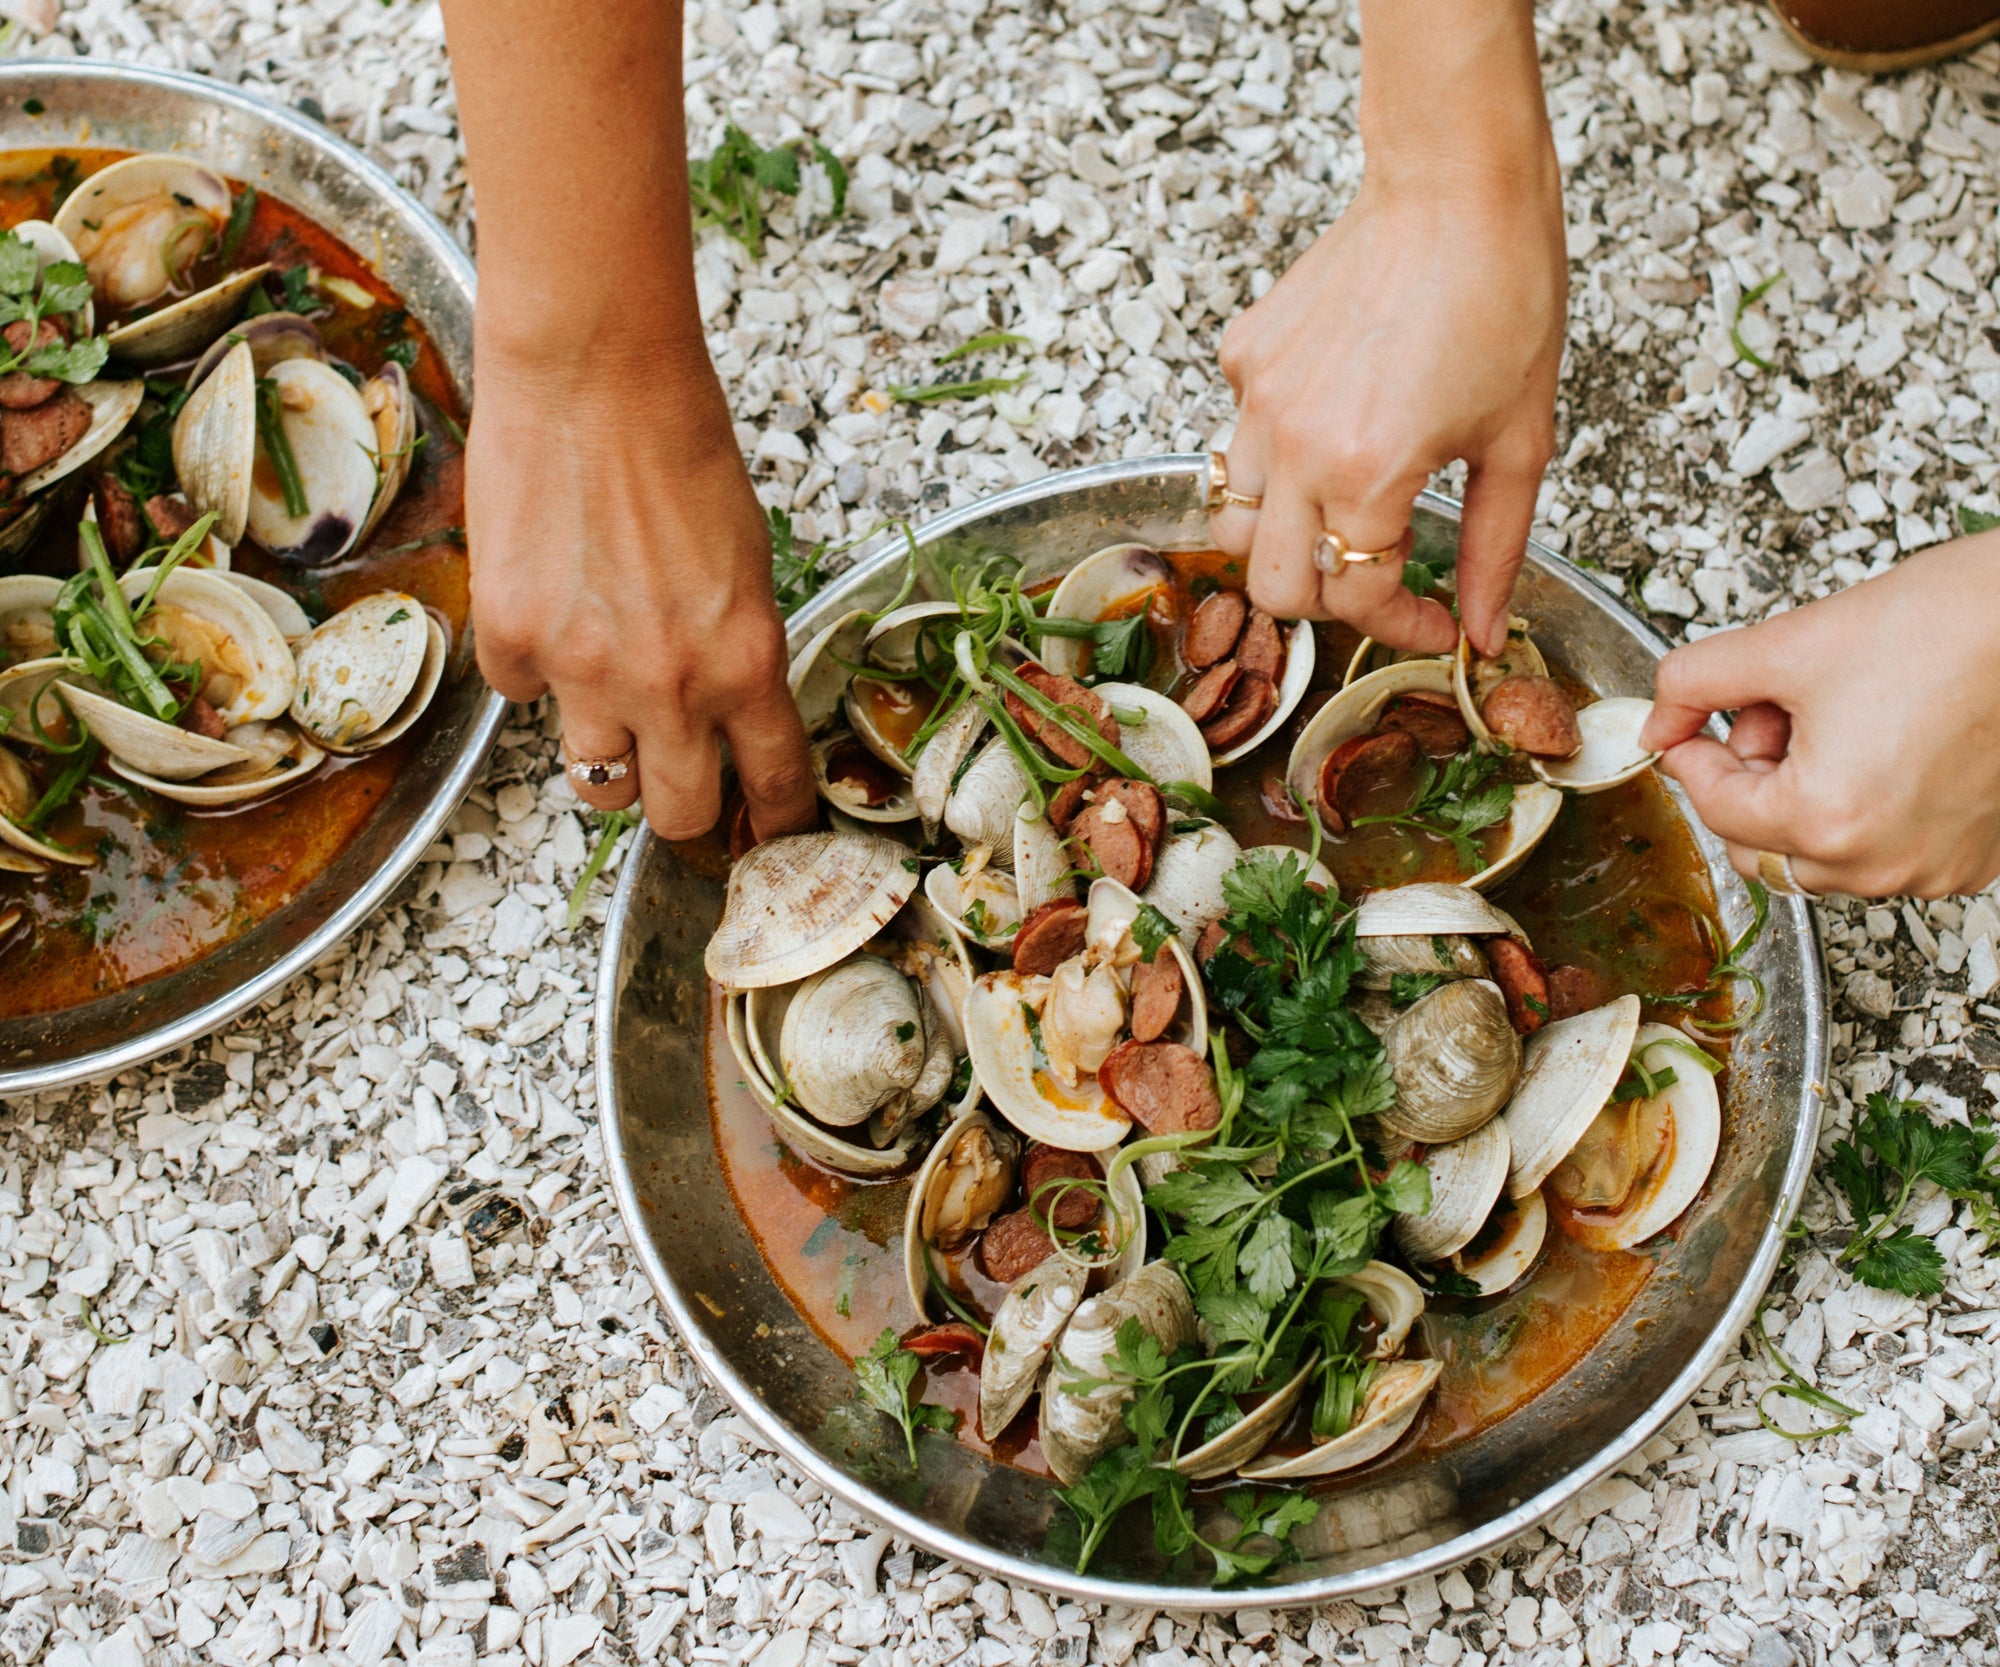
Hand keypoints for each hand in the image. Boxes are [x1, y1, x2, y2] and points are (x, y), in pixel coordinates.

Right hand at [466, 345, 816, 841]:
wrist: (593, 375)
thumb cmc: (680, 448)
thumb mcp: (748, 563)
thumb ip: (735, 650)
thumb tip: (725, 713)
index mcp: (747, 661)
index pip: (774, 783)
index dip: (774, 818)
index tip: (769, 829)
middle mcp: (670, 684)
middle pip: (678, 816)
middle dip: (681, 806)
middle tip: (675, 775)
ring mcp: (583, 671)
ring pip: (595, 784)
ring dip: (605, 753)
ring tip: (605, 693)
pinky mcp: (510, 639)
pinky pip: (522, 695)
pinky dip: (535, 668)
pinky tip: (547, 607)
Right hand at [1210, 0, 1565, 656]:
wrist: (1454, 185)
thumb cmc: (1502, 296)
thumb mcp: (1519, 442)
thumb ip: (1494, 550)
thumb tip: (1481, 629)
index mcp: (1365, 474)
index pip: (1354, 599)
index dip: (1402, 628)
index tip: (1434, 623)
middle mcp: (1295, 445)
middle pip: (1271, 585)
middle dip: (1325, 602)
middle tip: (1377, 579)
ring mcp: (1258, 400)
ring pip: (1235, 520)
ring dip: (1285, 537)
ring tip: (1341, 512)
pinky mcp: (1243, 357)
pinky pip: (1240, 439)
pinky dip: (1277, 455)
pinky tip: (1333, 421)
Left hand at [1641, 534, 1999, 898]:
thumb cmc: (1947, 625)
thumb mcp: (1787, 645)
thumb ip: (1695, 684)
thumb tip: (1660, 720)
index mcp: (1828, 821)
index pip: (1715, 807)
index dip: (1693, 753)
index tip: (1691, 722)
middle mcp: (1883, 863)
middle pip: (1760, 845)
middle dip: (1748, 778)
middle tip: (1771, 709)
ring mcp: (1933, 866)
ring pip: (1818, 853)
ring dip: (1801, 793)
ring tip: (1834, 716)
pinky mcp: (1973, 856)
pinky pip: (1883, 849)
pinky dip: (1861, 806)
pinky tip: (1882, 740)